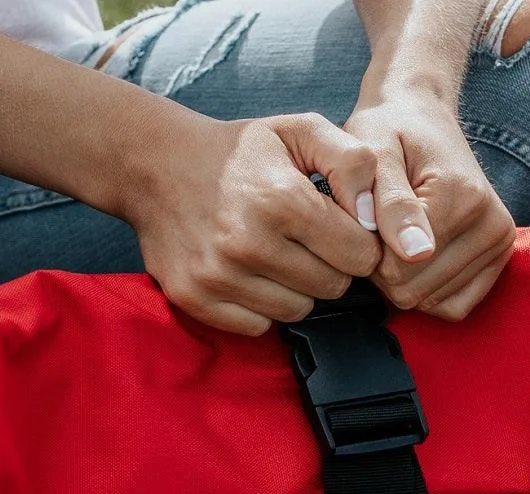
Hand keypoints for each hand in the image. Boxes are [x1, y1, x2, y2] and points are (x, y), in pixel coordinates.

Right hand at [124, 102, 382, 334]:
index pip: (360, 256)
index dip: (357, 243)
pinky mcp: (197, 298)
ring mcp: (220, 275)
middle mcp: (250, 242)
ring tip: (275, 254)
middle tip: (303, 240)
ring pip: (297, 312)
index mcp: (283, 201)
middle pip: (332, 288)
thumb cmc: (240, 152)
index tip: (337, 228)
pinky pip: (258, 327)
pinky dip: (260, 307)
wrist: (156, 164)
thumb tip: (373, 217)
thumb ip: (352, 162)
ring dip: (295, 289)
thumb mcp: (301, 130)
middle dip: (328, 266)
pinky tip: (248, 274)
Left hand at [344, 91, 515, 320]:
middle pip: (414, 292)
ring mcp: (500, 245)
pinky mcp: (500, 261)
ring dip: (403, 278)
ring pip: (429, 302)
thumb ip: (390, 202)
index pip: (399, 269)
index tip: (368, 216)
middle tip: (382, 227)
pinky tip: (419, 257)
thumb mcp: (375, 154)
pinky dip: (428, 290)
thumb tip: (415, 252)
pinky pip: (453, 308)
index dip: (369, 251)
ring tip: (400, 235)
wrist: (421, 116)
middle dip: (385, 268)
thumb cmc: (389, 132)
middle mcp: (492, 224)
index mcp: (464, 197)